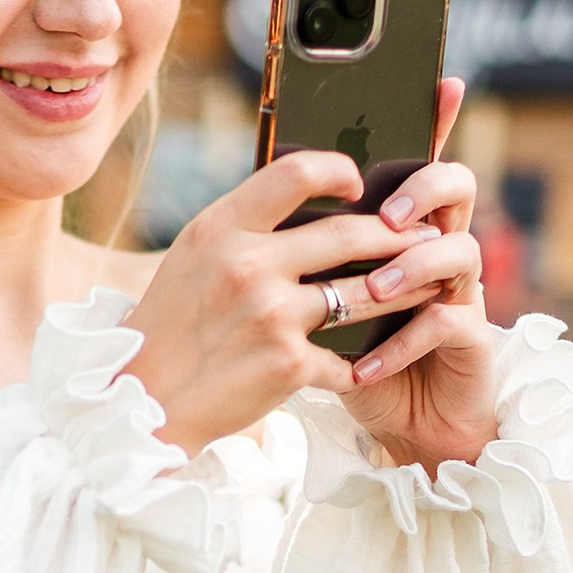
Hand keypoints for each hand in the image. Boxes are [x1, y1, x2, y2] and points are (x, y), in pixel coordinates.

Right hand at [128, 79, 497, 474]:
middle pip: (349, 234)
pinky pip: (347, 358)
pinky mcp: (289, 366)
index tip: (359, 184)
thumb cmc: (171, 326)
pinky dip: (365, 361)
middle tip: (424, 237)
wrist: (145, 401)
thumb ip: (243, 228)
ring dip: (404, 291)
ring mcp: (272, 317)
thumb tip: (302, 199)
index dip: (339, 170)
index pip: (295, 172)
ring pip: (364, 294)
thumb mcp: (193, 258)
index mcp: (221, 229)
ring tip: (427, 286)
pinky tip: (380, 358)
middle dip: (398, 236)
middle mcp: (248, 266)